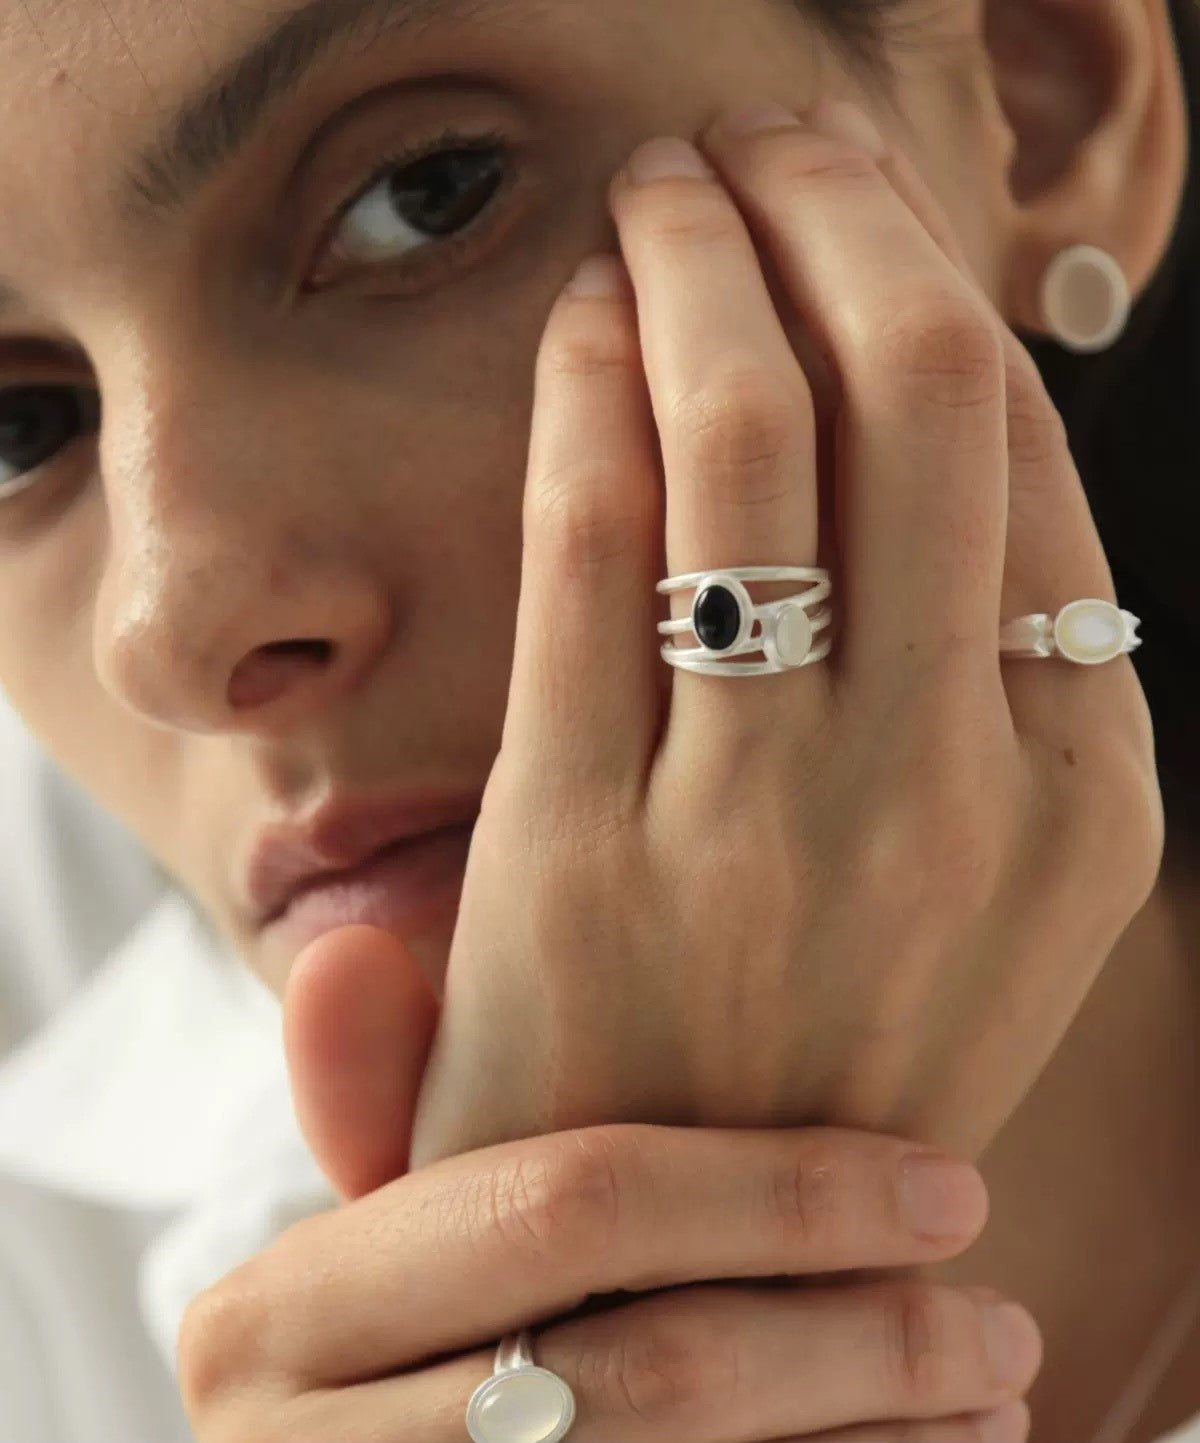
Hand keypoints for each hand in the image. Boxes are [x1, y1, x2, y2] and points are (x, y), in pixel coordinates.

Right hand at [178, 1109, 1040, 1442]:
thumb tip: (348, 947)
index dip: (772, 1192)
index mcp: (281, 1317)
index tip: (941, 1183)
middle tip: (996, 1315)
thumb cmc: (368, 1363)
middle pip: (658, 1372)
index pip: (564, 1208)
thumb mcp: (351, 1252)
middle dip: (859, 1339)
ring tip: (990, 1392)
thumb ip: (367, 1109)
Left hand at [394, 97, 1161, 1170]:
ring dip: (706, 256)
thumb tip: (959, 425)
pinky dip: (586, 385)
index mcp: (1083, 806)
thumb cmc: (820, 1065)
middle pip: (922, 389)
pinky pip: (596, 539)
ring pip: (757, 430)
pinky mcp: (581, 848)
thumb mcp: (986, 905)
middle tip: (763, 140)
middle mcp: (957, 796)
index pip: (1029, 459)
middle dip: (836, 214)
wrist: (687, 1282)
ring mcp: (770, 824)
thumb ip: (996, 681)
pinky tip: (575, 314)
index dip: (936, 292)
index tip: (857, 214)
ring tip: (664, 184)